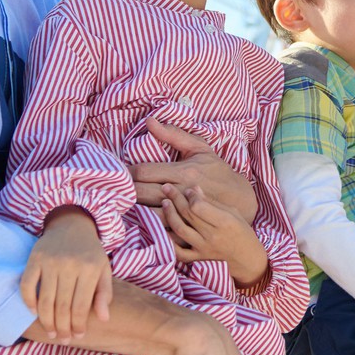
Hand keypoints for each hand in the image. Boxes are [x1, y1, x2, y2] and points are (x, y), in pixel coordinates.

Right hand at [21, 208, 111, 340]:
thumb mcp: (104, 269)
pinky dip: (28, 301)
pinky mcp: (34, 258)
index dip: (78, 325)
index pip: (81, 306)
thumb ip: (104, 293)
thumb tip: (103, 319)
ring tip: (51, 333)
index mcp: (90, 269)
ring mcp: (50, 261)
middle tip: (63, 339)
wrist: (71, 225)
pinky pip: (27, 285)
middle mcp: (69, 265)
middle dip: (62, 327)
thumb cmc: (90, 252)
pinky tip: (34, 313)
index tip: (77, 336)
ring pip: (45, 300)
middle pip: (62, 306)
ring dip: (46, 321)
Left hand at [129, 119, 258, 223]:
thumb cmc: (217, 170)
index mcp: (184, 172)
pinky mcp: (189, 230)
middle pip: (142, 194)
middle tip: (113, 188)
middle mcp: (183, 193)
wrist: (241, 198)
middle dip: (125, 191)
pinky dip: (149, 229)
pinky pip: (163, 232)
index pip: (145, 172)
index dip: (127, 172)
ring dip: (134, 211)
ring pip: (150, 215)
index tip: (118, 171)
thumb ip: (173, 134)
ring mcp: (186, 214)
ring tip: (121, 205)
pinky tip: (139, 224)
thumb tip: (149, 122)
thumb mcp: (200, 148)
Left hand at [158, 185, 269, 287]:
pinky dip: (168, 241)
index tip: (188, 190)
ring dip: (169, 214)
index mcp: (224, 222)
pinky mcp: (198, 258)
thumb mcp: (233, 213)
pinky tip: (162, 229)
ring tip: (165, 202)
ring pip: (180, 229)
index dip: (190, 195)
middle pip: (188, 214)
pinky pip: (178, 252)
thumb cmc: (242, 232)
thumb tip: (194, 189)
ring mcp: (203, 248)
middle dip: (175, 198)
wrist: (247, 259)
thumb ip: (212, 202)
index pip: (199, 206)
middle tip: (167, 187)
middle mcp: (212, 236)